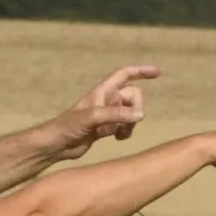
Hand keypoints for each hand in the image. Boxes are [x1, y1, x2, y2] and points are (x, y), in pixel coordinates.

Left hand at [45, 65, 160, 160]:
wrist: (57, 144)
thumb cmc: (69, 126)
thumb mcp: (93, 118)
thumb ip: (117, 114)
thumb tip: (140, 115)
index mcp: (103, 91)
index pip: (125, 74)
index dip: (141, 71)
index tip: (157, 73)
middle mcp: (107, 99)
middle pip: (133, 97)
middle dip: (136, 109)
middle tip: (128, 124)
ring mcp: (107, 114)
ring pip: (131, 113)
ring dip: (131, 124)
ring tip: (120, 134)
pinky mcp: (106, 127)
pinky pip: (125, 126)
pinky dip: (126, 131)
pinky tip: (117, 139)